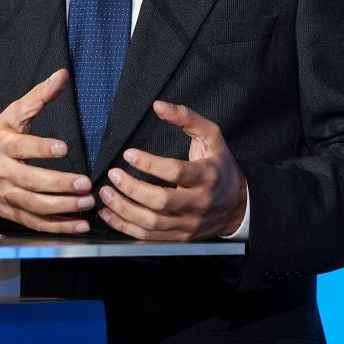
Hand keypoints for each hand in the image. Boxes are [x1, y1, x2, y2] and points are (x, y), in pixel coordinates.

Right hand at [0, 69, 93, 233]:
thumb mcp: (14, 114)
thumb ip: (40, 96)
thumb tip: (62, 75)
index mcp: (2, 145)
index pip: (22, 147)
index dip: (41, 148)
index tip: (63, 147)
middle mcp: (1, 172)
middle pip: (31, 182)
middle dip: (60, 184)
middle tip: (85, 183)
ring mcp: (5, 196)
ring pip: (34, 205)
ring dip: (62, 207)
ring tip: (87, 201)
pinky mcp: (10, 213)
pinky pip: (35, 223)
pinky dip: (58, 226)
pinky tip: (79, 224)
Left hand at [98, 100, 246, 240]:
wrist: (237, 204)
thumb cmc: (220, 166)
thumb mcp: (211, 136)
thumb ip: (186, 118)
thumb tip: (159, 106)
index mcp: (207, 176)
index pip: (176, 172)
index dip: (149, 164)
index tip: (129, 154)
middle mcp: (199, 203)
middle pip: (161, 201)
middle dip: (132, 189)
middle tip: (113, 175)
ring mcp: (189, 224)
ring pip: (152, 223)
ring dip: (124, 210)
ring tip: (105, 194)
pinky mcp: (180, 238)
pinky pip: (149, 238)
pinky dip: (125, 228)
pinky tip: (110, 214)